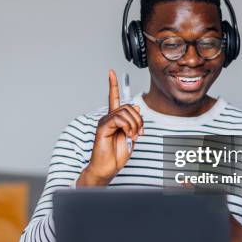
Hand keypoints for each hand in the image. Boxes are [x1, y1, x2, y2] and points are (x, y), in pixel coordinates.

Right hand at [77, 69, 143, 186]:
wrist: (107, 168)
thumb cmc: (117, 154)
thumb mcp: (131, 135)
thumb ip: (134, 121)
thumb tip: (135, 105)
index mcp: (115, 118)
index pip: (113, 97)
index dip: (113, 84)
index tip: (112, 72)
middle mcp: (108, 117)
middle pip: (128, 106)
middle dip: (139, 119)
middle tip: (139, 133)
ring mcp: (105, 122)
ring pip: (125, 112)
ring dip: (134, 125)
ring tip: (133, 136)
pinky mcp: (103, 127)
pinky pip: (119, 119)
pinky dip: (128, 127)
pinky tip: (128, 135)